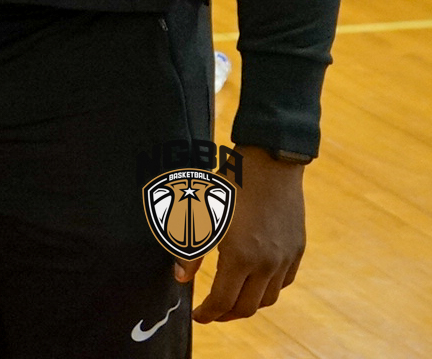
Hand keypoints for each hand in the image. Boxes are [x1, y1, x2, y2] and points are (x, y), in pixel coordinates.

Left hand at [182, 152, 305, 321]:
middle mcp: (267, 263)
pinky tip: (254, 282)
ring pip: (268, 298)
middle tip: (211, 313)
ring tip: (231, 300)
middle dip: (226, 315)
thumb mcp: (200, 213)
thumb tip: (181, 278)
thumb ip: (189, 249)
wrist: (270, 162)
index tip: (197, 316)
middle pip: (247, 307)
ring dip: (248, 304)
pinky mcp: (297, 249)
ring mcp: (286, 258)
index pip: (223, 301)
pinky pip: (284, 282)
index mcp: (240, 256)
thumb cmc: (229, 185)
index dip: (208, 313)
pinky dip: (268, 289)